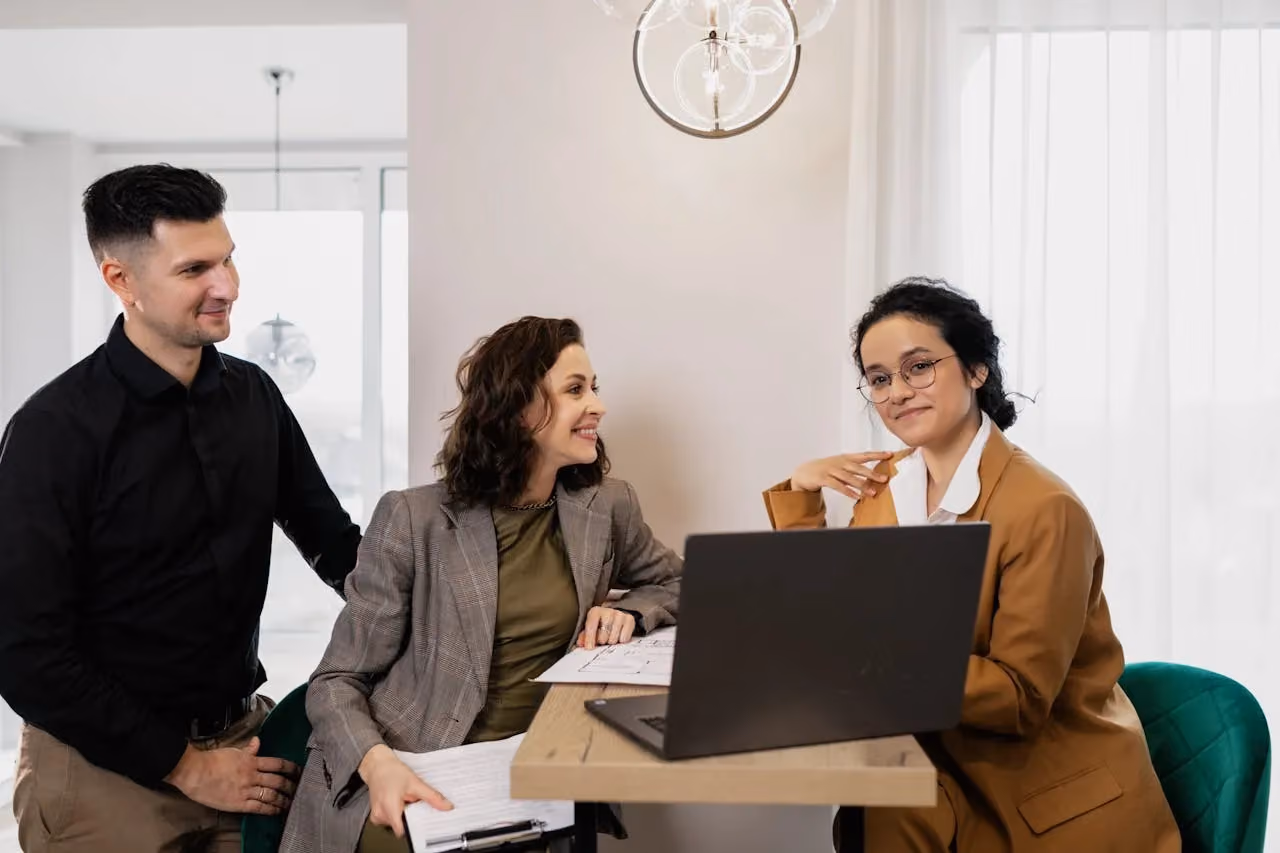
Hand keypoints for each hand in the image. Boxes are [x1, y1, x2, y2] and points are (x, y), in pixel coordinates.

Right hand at [164, 736, 298, 815]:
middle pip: (278, 781)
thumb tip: (258, 741)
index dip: (291, 768)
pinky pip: (259, 807)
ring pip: (271, 795)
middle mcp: (252, 776)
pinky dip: (271, 809)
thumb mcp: (233, 751)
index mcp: (252, 761)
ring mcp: (246, 790)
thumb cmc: (212, 760)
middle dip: (290, 786)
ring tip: (291, 802)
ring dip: (284, 800)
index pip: (277, 764)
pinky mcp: (238, 803)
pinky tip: (277, 811)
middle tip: (298, 789)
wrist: (195, 773)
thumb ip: (249, 749)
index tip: (298, 771)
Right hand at [359, 744, 452, 837]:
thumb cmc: (392, 772)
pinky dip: (399, 813)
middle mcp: (380, 816)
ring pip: (398, 823)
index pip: (404, 830)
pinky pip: (392, 820)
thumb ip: (431, 797)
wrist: (378, 766)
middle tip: (418, 804)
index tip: (426, 822)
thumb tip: (446, 806)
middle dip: (413, 818)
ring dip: (406, 814)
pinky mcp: (377, 816)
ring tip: (407, 800)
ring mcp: (377, 817)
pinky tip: (401, 802)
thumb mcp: (415, 783)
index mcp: (389, 808)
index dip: (416, 828)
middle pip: (402, 827)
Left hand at [577, 606, 635, 649]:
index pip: (591, 625)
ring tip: (609, 638)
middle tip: (602, 641)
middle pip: (603, 635)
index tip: (589, 648)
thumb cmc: (600, 624)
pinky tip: (618, 637)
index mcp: (595, 612)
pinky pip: (624, 638)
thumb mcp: (590, 628)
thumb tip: (580, 644)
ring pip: (614, 638)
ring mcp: (620, 615)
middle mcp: (608, 611)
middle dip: (602, 641)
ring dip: (611, 641)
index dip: (590, 638)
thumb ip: (584, 636)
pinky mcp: (630, 619)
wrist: (615, 616)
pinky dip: (621, 640)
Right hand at [790, 451, 892, 498]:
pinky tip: (856, 497)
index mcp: (845, 458)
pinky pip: (838, 486)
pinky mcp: (823, 478)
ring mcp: (831, 470)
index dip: (877, 454)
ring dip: (862, 485)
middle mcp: (839, 462)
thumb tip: (873, 476)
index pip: (864, 455)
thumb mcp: (840, 465)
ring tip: (873, 492)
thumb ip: (855, 469)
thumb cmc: (826, 469)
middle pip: (858, 467)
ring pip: (849, 478)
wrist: (804, 471)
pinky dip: (848, 491)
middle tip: (884, 478)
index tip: (890, 454)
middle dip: (872, 473)